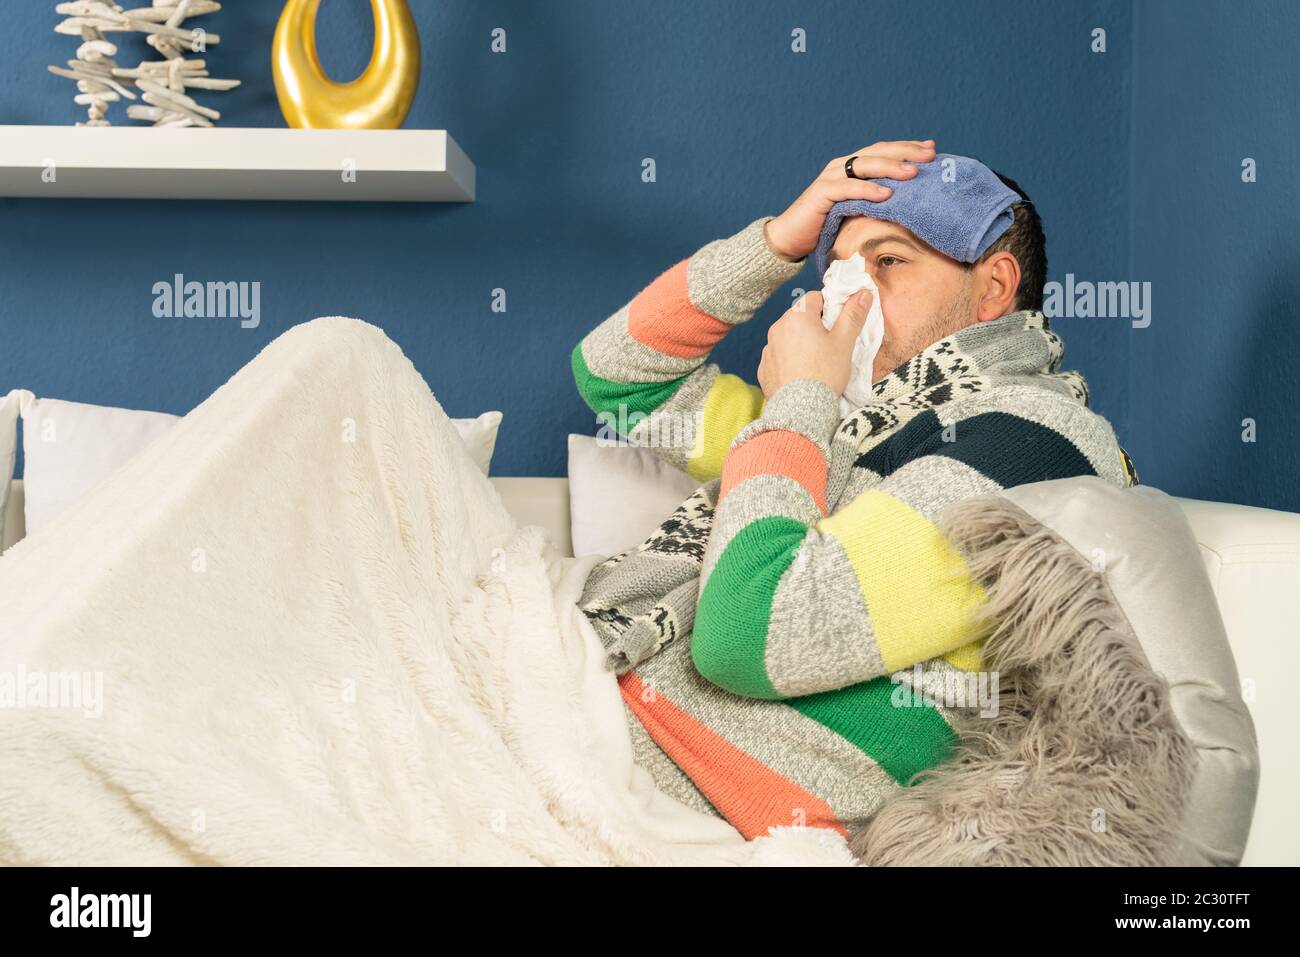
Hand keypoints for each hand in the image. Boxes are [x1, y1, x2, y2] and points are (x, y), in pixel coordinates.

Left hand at [757, 288, 873, 397]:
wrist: (801, 410)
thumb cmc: (825, 373)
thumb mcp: (844, 342)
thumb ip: (853, 315)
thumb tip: (863, 293)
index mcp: (797, 316)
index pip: (815, 298)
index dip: (830, 308)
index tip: (837, 326)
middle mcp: (777, 327)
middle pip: (800, 317)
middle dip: (815, 326)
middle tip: (829, 346)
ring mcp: (768, 348)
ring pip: (789, 336)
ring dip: (801, 342)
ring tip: (815, 363)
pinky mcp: (763, 367)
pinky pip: (779, 356)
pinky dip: (789, 360)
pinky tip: (801, 374)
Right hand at [764, 139, 936, 260]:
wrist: (789, 238)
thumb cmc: (825, 227)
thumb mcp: (856, 210)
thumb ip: (875, 202)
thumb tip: (907, 204)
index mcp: (852, 167)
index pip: (883, 150)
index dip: (907, 147)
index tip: (933, 149)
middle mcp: (842, 166)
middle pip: (878, 151)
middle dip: (906, 152)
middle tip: (930, 155)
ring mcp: (830, 178)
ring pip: (865, 165)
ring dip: (891, 167)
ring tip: (913, 172)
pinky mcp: (820, 194)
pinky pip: (847, 188)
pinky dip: (867, 189)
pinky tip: (886, 194)